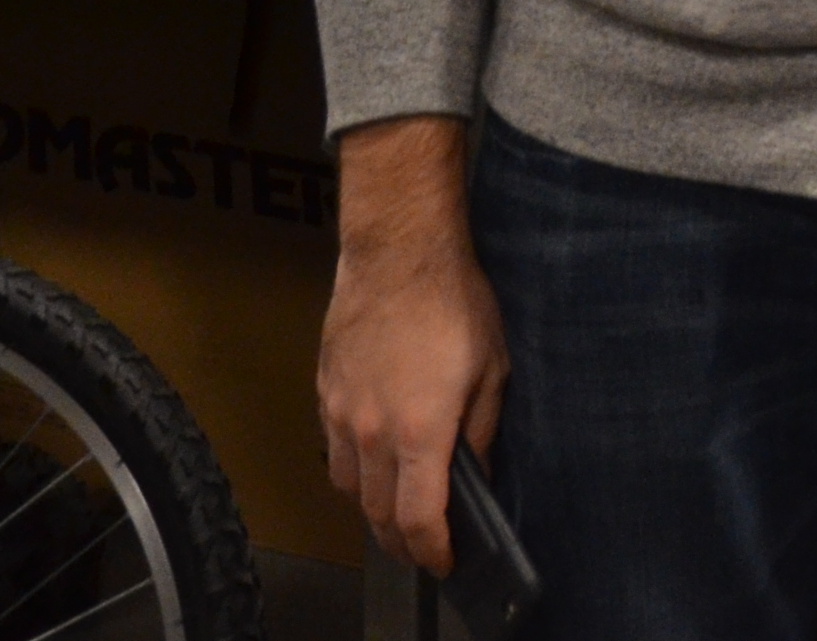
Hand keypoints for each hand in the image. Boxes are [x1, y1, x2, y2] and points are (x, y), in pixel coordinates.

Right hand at [320, 206, 505, 571]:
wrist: (399, 254)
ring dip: (372, 508)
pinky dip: (351, 470)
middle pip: (377, 513)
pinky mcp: (324, 393)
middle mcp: (371, 433)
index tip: (444, 562)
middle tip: (422, 548)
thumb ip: (480, 430)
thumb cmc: (455, 304)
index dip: (431, 550)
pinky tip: (372, 462)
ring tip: (396, 511)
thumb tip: (474, 472)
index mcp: (420, 431)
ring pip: (347, 487)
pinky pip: (331, 451)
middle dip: (401, 541)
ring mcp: (340, 414)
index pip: (417, 518)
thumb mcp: (492, 368)